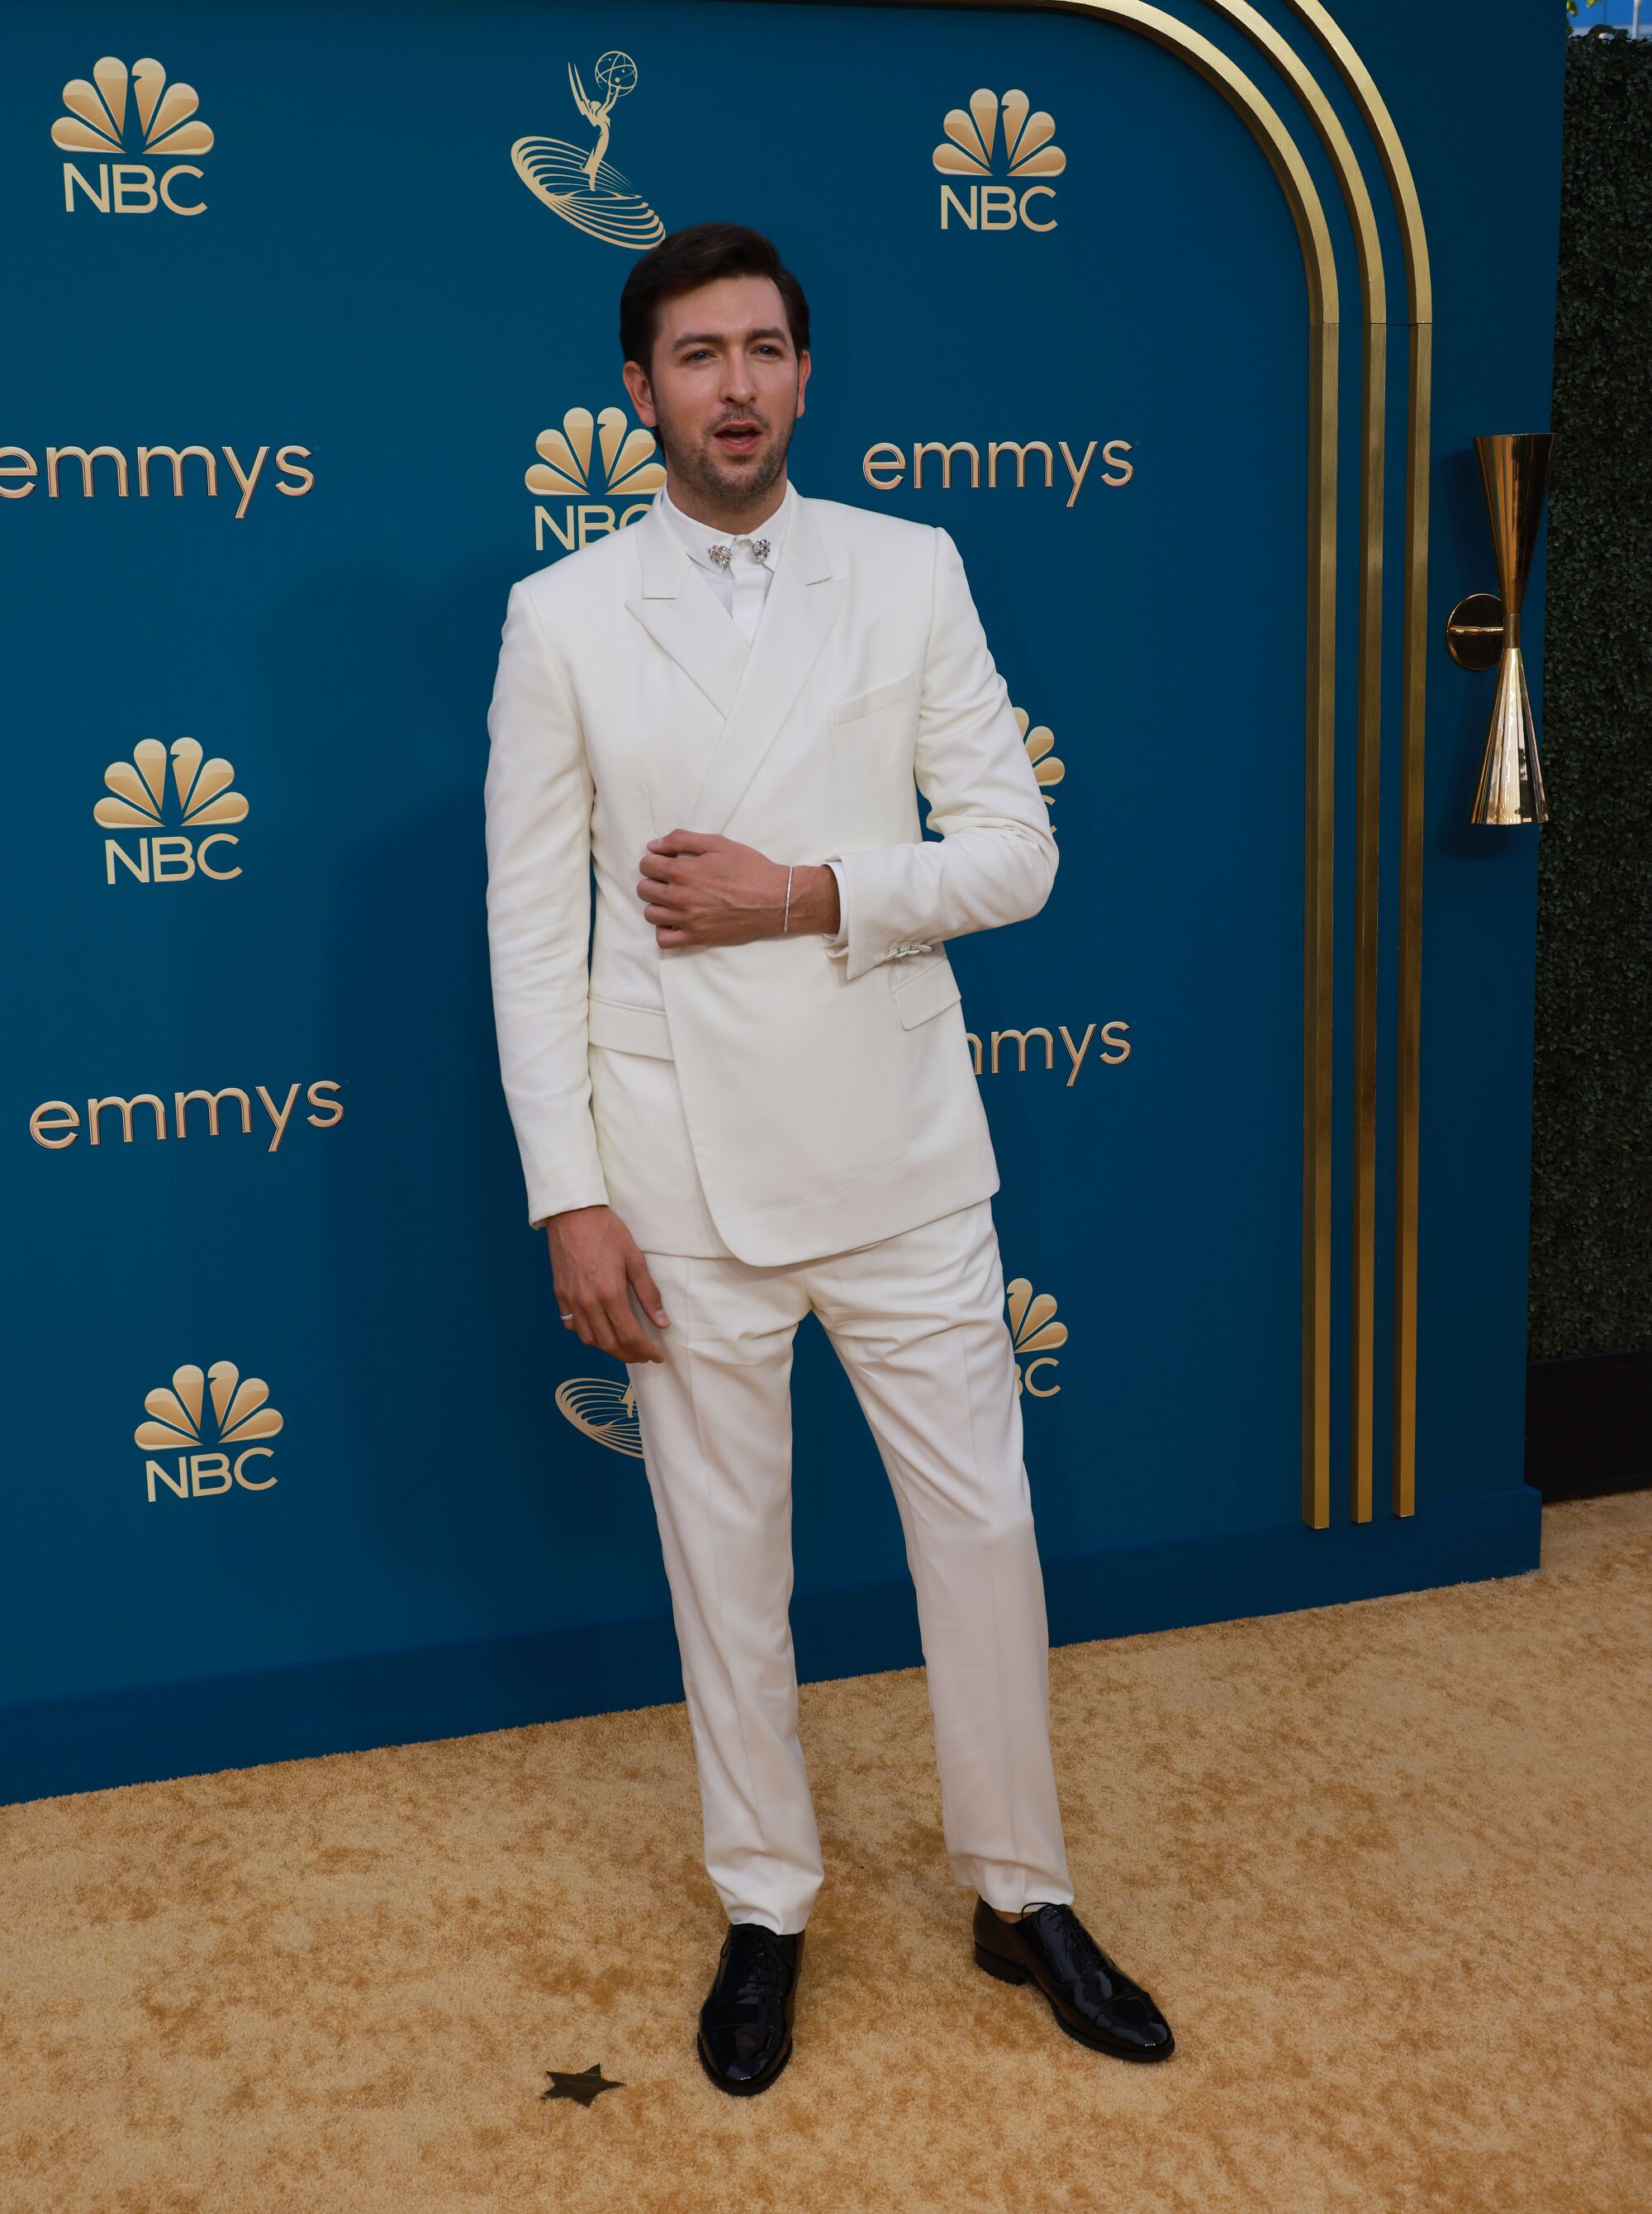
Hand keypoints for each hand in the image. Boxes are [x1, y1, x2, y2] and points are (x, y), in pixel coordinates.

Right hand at [546, 1204, 669, 1363]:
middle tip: (644, 1355)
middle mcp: (588, 1302)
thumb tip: (661, 1322)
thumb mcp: (634, 1258)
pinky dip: (588, 1333)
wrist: (572, 1214)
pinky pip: (572, 1325)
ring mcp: (571, 1300)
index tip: (656, 1356)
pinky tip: (600, 1329)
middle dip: (629, 1355)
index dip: (645, 1350)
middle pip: (609, 1344)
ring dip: (609, 1348)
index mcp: (610, 1294)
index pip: (630, 1335)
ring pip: (589, 1339)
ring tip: (625, 1346)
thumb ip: (648, 1294)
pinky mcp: (560, 1295)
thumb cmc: (606, 1231)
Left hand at [637, 830, 837, 948]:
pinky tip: (676, 920)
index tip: (666, 862)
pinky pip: (663, 939)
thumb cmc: (749, 868)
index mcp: (681, 871)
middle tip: (671, 880)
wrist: (774, 899)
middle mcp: (679, 897)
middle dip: (654, 881)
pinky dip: (664, 930)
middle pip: (644, 890)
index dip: (654, 860)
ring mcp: (686, 920)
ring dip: (657, 905)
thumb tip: (654, 846)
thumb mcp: (718, 844)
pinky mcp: (696, 937)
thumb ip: (682, 840)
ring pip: (650, 914)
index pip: (646, 865)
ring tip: (674, 900)